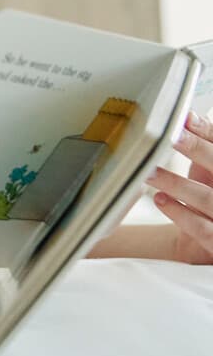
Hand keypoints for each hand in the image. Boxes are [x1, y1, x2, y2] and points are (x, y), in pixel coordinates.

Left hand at [149, 110, 212, 263]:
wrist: (209, 239)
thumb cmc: (210, 194)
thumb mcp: (210, 170)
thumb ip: (205, 145)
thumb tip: (189, 116)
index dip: (207, 132)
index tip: (185, 118)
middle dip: (196, 150)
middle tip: (168, 137)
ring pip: (206, 198)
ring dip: (175, 183)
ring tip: (149, 172)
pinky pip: (202, 229)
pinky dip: (179, 213)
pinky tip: (159, 199)